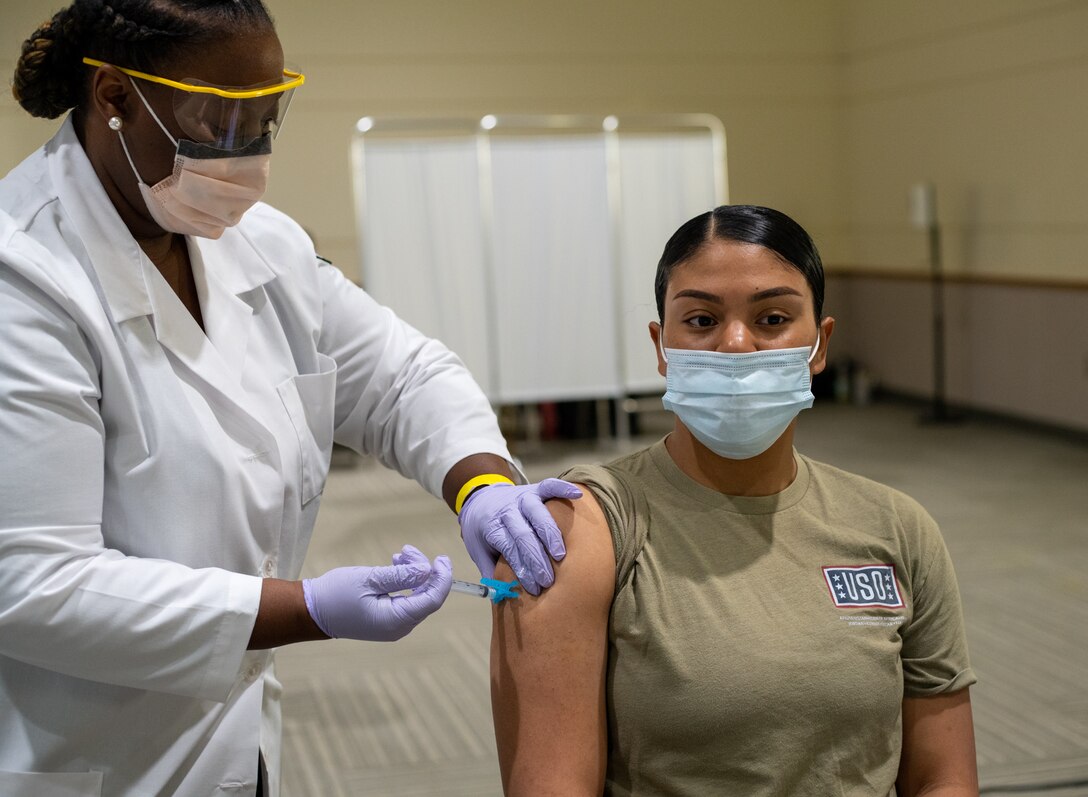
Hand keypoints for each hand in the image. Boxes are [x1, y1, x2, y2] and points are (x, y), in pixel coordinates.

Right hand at [302, 545, 451, 640]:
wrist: (312, 611)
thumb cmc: (337, 595)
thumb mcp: (371, 579)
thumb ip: (402, 576)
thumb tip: (427, 571)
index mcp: (397, 620)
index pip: (433, 599)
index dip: (442, 578)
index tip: (442, 559)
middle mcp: (399, 627)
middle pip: (426, 596)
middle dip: (423, 571)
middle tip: (407, 550)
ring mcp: (393, 625)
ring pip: (416, 596)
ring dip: (412, 574)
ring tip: (399, 555)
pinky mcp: (387, 619)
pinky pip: (405, 599)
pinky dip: (404, 582)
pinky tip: (395, 565)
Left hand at [458, 478, 582, 595]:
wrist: (481, 497)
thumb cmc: (483, 530)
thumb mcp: (478, 550)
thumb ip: (490, 571)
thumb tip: (504, 595)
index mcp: (492, 526)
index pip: (509, 548)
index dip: (522, 569)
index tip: (534, 588)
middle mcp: (507, 510)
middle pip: (524, 534)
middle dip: (537, 559)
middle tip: (548, 580)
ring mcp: (522, 497)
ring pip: (538, 513)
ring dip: (550, 534)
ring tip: (560, 555)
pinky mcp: (534, 489)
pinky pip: (549, 486)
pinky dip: (563, 488)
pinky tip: (578, 495)